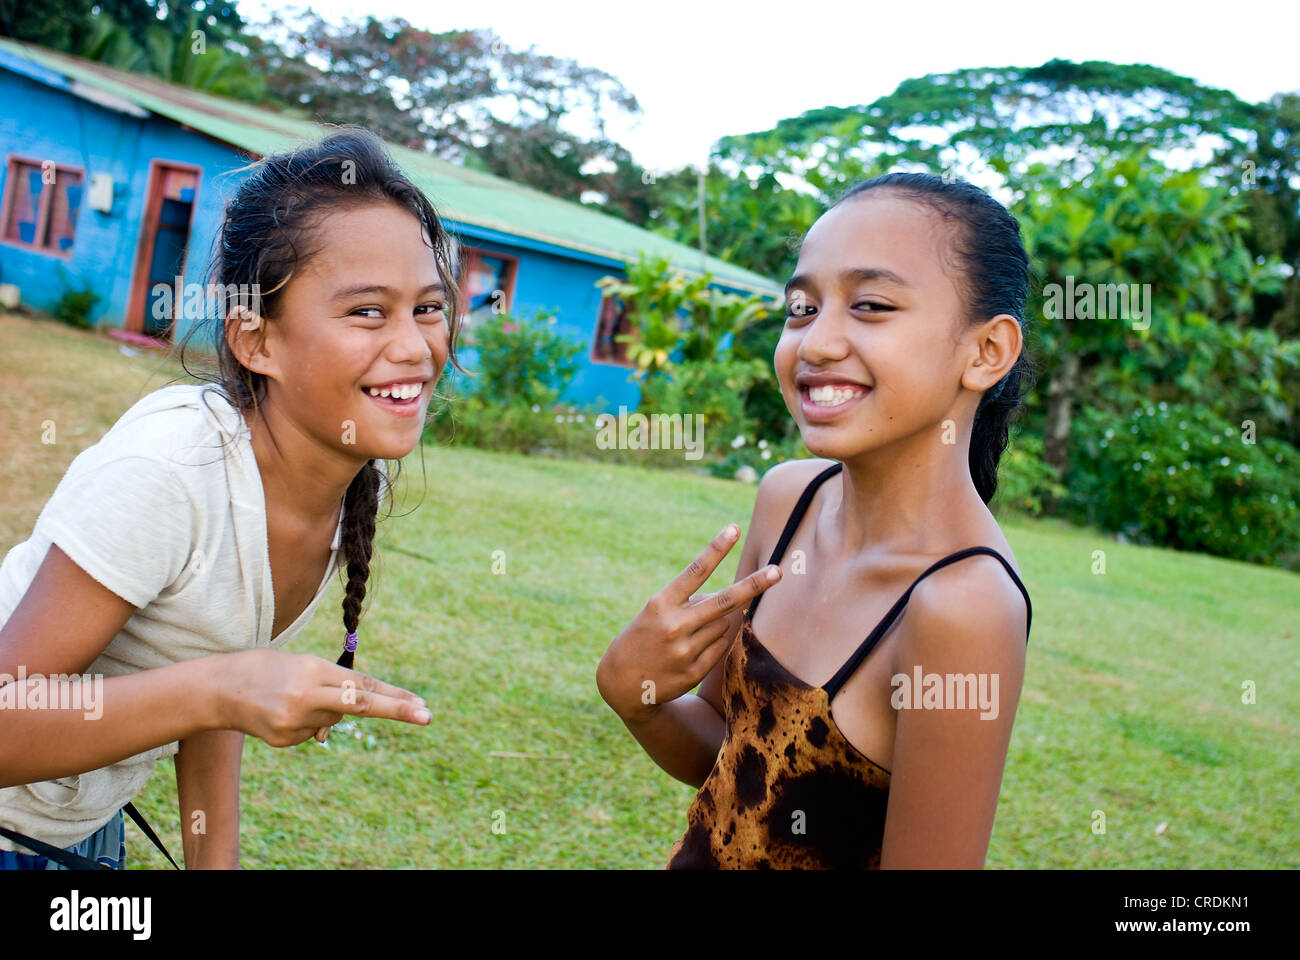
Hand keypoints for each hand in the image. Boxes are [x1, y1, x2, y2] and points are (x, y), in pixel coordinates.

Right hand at [215, 650, 428, 747]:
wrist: (219, 688)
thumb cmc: (268, 669)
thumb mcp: (303, 666)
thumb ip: (332, 690)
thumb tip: (339, 725)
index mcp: (313, 671)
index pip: (362, 686)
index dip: (393, 696)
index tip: (421, 704)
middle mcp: (306, 697)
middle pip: (360, 705)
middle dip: (395, 709)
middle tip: (427, 715)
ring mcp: (293, 721)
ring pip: (332, 720)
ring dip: (325, 710)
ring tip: (292, 697)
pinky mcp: (282, 739)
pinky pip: (311, 733)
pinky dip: (305, 723)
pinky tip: (281, 712)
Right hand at [597, 524, 779, 722]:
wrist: (621, 683)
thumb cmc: (643, 638)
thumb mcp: (656, 613)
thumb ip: (690, 604)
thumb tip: (731, 602)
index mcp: (661, 604)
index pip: (694, 571)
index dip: (716, 549)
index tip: (734, 529)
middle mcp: (674, 625)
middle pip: (724, 601)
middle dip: (754, 585)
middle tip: (778, 571)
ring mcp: (685, 650)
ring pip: (723, 625)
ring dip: (716, 623)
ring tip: (687, 635)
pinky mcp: (694, 671)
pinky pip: (720, 647)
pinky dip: (713, 644)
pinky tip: (690, 652)